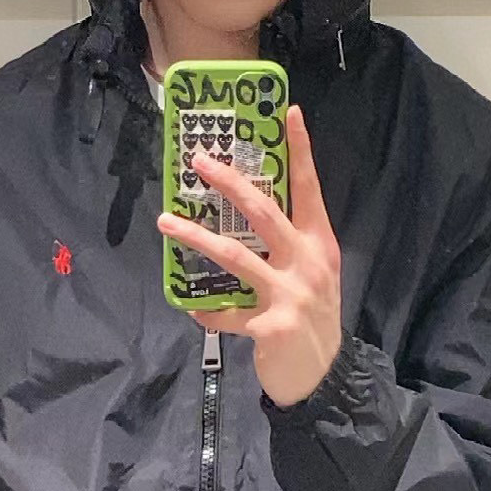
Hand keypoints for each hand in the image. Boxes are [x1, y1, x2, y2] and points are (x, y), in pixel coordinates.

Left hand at [156, 104, 342, 407]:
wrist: (324, 378)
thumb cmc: (312, 319)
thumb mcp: (312, 275)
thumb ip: (288, 246)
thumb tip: (246, 211)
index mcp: (319, 244)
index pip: (309, 188)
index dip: (300, 150)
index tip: (288, 112)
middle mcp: (308, 262)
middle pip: (264, 212)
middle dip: (229, 183)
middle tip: (198, 160)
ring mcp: (291, 294)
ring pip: (234, 256)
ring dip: (195, 236)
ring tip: (166, 222)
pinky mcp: (271, 326)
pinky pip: (226, 313)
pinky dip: (207, 311)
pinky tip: (194, 308)